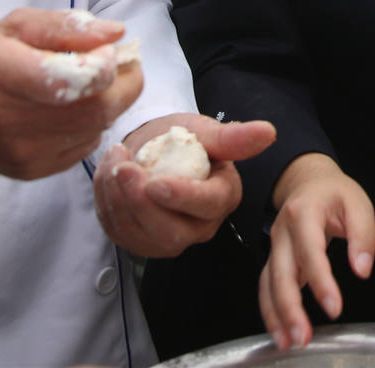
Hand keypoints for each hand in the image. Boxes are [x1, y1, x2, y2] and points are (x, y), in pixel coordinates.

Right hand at [0, 8, 142, 191]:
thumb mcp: (13, 27)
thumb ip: (65, 26)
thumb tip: (114, 33)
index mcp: (1, 72)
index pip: (72, 79)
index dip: (103, 65)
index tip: (103, 50)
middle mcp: (12, 118)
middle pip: (97, 108)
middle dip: (121, 83)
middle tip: (114, 65)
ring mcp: (24, 151)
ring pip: (98, 128)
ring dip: (107, 103)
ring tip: (88, 85)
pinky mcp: (34, 170)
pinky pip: (86, 146)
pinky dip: (91, 125)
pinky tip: (69, 110)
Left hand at [94, 112, 272, 258]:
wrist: (156, 150)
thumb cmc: (184, 140)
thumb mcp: (207, 132)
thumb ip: (233, 137)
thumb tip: (269, 131)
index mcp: (222, 198)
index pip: (207, 205)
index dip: (181, 196)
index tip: (155, 181)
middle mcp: (198, 227)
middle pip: (171, 232)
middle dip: (141, 203)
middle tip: (123, 168)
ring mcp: (168, 240)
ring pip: (140, 234)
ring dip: (118, 199)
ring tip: (113, 161)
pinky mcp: (140, 242)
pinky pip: (119, 232)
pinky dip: (106, 202)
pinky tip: (107, 175)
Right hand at [259, 153, 374, 348]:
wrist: (308, 180)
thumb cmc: (335, 192)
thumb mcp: (358, 204)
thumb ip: (363, 236)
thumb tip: (362, 269)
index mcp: (304, 212)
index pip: (310, 251)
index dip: (321, 281)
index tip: (334, 308)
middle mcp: (282, 231)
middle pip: (281, 273)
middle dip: (290, 308)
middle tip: (303, 336)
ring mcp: (274, 246)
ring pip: (268, 284)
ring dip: (276, 316)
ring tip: (289, 342)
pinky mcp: (274, 260)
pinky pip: (267, 288)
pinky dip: (271, 312)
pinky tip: (280, 332)